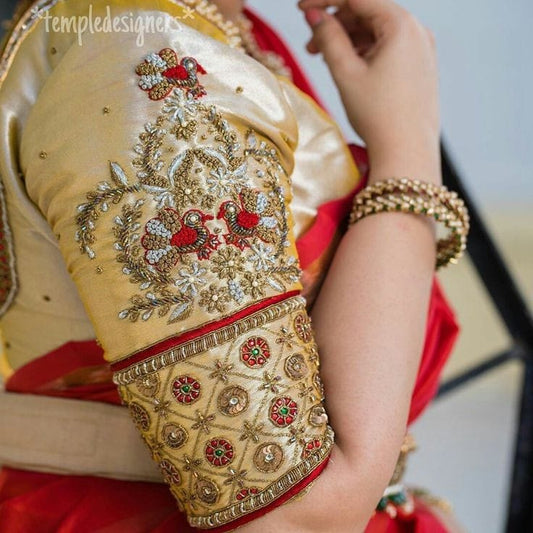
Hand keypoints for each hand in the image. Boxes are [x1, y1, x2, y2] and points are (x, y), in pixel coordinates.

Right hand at [298, 0, 440, 181]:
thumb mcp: (346, 74)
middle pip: (368, 12)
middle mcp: (417, 31)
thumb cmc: (379, 116)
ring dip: (348, 40)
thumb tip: (314, 15)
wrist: (408, 152)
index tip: (300, 7)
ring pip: (377, 32)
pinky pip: (388, 48)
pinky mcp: (419, 67)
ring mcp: (421, 49)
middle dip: (336, 23)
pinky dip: (365, 52)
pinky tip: (348, 68)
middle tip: (309, 44)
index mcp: (401, 25)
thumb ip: (328, 38)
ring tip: (325, 60)